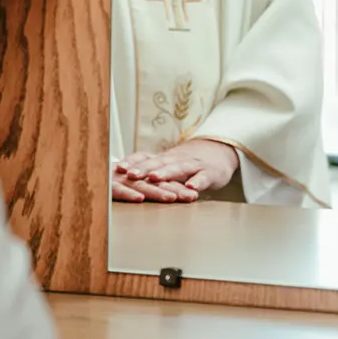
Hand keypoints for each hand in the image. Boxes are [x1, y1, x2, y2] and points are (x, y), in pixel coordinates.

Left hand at [115, 139, 239, 198]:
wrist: (220, 150)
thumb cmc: (188, 161)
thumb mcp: (168, 163)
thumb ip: (150, 169)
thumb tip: (121, 177)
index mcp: (165, 159)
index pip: (146, 158)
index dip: (132, 163)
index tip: (117, 169)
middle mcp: (177, 159)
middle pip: (159, 163)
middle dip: (144, 169)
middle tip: (130, 174)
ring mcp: (193, 165)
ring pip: (179, 168)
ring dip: (166, 173)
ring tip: (155, 178)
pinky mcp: (210, 173)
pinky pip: (203, 178)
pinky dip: (197, 182)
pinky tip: (191, 188)